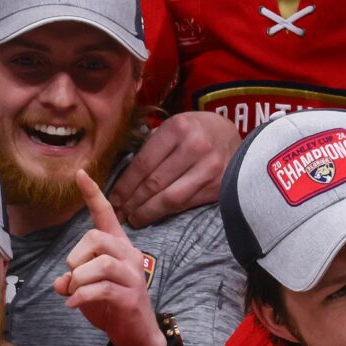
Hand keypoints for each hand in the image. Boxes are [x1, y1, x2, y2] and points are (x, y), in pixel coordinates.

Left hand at [55, 173, 167, 345]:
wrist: (137, 335)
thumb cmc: (112, 306)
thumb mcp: (86, 290)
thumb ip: (73, 280)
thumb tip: (60, 282)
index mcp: (118, 247)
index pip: (106, 214)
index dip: (93, 195)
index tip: (80, 174)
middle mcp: (128, 255)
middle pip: (96, 238)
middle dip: (75, 257)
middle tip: (73, 276)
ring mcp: (132, 276)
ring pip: (100, 264)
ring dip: (78, 279)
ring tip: (74, 292)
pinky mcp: (130, 296)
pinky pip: (101, 289)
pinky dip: (81, 296)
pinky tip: (74, 304)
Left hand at [109, 109, 241, 227]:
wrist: (231, 136)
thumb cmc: (195, 131)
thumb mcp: (174, 127)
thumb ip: (153, 147)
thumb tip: (125, 179)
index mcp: (177, 129)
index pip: (143, 163)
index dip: (125, 185)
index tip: (113, 199)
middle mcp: (194, 147)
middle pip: (154, 183)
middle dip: (132, 202)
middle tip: (120, 214)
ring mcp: (208, 169)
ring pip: (169, 199)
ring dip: (147, 212)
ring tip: (134, 219)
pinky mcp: (217, 187)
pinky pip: (185, 204)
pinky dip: (166, 213)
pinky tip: (154, 215)